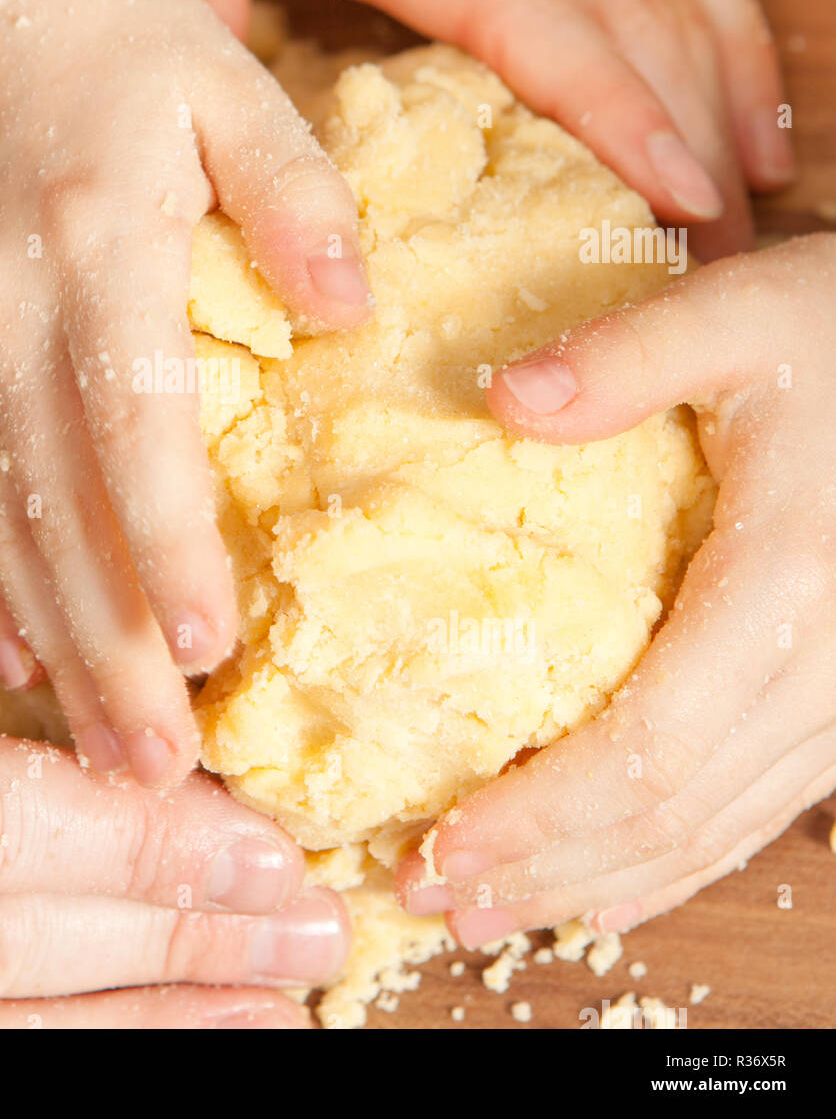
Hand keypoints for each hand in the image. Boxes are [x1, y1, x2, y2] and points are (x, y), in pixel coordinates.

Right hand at [0, 0, 369, 788]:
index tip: (206, 651)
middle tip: (156, 770)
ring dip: (48, 638)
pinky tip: (17, 654)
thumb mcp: (237, 90)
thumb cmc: (127, 44)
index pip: (130, 422)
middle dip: (107, 644)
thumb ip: (300, 198)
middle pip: (55, 502)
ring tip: (98, 752)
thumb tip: (354, 317)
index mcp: (94, 240)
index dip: (165, 544)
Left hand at [396, 234, 835, 945]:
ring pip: (710, 832)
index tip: (438, 845)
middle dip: (541, 870)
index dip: (538, 816)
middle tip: (430, 894)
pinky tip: (602, 883)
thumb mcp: (740, 316)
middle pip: (667, 816)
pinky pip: (751, 811)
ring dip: (592, 880)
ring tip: (487, 910)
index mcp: (785, 590)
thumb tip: (502, 399)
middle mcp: (823, 672)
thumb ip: (626, 358)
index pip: (646, 751)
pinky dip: (667, 860)